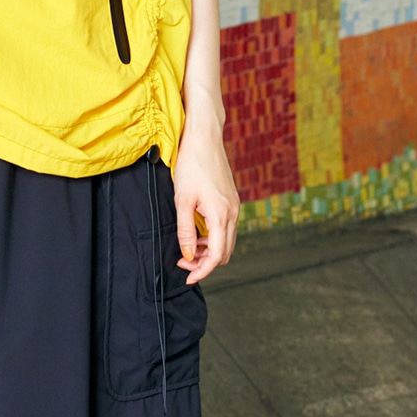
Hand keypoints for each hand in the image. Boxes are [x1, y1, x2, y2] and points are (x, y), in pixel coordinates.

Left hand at [172, 104, 238, 284]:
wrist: (205, 138)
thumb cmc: (191, 165)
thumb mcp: (182, 200)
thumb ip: (185, 231)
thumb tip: (187, 255)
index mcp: (221, 215)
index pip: (216, 256)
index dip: (202, 271)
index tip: (188, 278)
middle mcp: (233, 214)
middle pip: (225, 253)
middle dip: (205, 263)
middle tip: (183, 263)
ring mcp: (235, 207)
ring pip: (226, 242)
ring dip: (209, 251)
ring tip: (188, 249)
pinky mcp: (232, 201)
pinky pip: (227, 229)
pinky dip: (213, 238)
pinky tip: (197, 234)